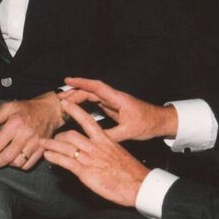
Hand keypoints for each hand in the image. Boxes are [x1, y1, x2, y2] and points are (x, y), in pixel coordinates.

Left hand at [0, 92, 62, 169]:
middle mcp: (25, 134)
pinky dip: (21, 166)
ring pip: (19, 162)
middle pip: (8, 156)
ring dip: (9, 164)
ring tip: (5, 160)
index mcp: (15, 124)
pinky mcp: (42, 149)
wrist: (50, 110)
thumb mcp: (9, 107)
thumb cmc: (27, 108)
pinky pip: (29, 164)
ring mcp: (35, 143)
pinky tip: (17, 160)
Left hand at [41, 99, 149, 206]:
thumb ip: (105, 150)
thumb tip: (97, 151)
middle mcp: (96, 147)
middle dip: (59, 136)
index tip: (66, 104)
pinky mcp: (86, 172)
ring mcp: (90, 159)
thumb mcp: (118, 155)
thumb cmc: (131, 172)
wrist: (138, 185)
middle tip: (51, 138)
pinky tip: (48, 156)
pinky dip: (55, 158)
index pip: (88, 121)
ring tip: (42, 144)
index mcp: (105, 141)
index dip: (75, 111)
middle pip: (71, 135)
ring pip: (66, 147)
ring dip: (51, 145)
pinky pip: (66, 162)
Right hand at [60, 77, 176, 142]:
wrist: (159, 122)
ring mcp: (113, 102)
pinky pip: (95, 103)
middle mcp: (114, 98)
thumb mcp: (129, 131)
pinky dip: (84, 104)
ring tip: (64, 103)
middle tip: (59, 98)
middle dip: (74, 92)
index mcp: (118, 99)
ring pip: (92, 96)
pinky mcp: (113, 107)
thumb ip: (112, 134)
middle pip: (91, 91)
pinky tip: (76, 109)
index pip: (96, 87)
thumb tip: (95, 138)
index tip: (67, 80)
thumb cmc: (148, 124)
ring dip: (78, 97)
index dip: (81, 83)